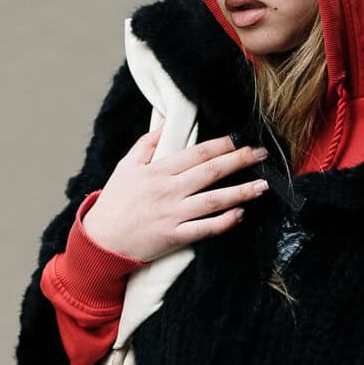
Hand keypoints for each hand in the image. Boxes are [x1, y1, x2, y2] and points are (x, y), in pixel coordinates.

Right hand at [81, 128, 270, 264]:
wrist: (101, 240)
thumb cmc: (115, 202)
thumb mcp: (125, 166)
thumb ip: (146, 144)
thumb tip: (165, 124)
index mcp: (158, 170)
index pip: (197, 152)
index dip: (223, 144)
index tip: (242, 137)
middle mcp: (169, 190)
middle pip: (211, 172)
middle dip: (240, 160)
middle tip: (263, 154)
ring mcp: (173, 214)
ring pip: (214, 200)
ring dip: (241, 192)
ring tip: (263, 185)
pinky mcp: (174, 237)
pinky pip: (205, 228)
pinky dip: (224, 222)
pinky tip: (240, 214)